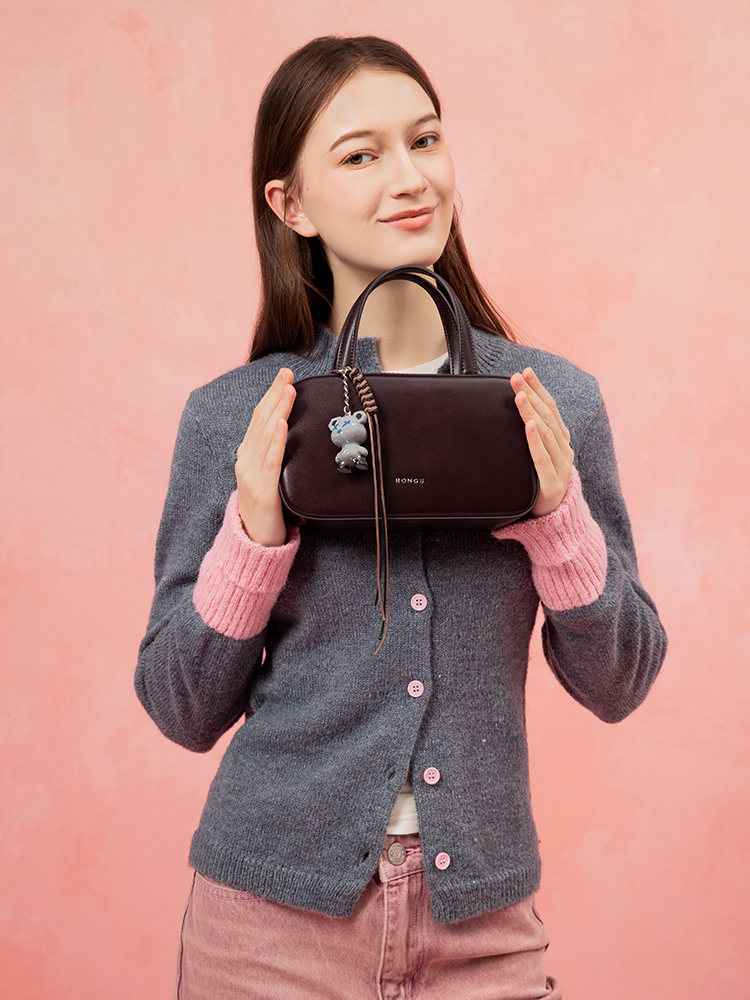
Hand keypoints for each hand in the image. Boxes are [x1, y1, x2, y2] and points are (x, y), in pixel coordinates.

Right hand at [235, 368, 295, 545]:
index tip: (283, 378)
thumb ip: (273, 455)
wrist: (255, 543)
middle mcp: (246, 462)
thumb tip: (288, 433)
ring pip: (265, 436)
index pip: (258, 419)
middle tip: (287, 374)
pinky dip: (276, 440)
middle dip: (274, 395)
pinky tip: (282, 424)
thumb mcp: (268, 476)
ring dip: (277, 410)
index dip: (270, 396)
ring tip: (287, 392)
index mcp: (247, 456)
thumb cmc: (268, 510)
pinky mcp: (263, 491)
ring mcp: (251, 476)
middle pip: (260, 421)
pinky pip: (270, 461)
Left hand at [510, 367, 573, 516]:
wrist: (557, 520)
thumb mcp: (538, 457)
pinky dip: (536, 441)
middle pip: (548, 416)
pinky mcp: (553, 484)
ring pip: (546, 433)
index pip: (551, 408)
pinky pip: (543, 459)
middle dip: (532, 394)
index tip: (526, 372)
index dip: (539, 389)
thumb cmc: (541, 485)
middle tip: (516, 378)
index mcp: (561, 441)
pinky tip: (529, 426)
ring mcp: (561, 466)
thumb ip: (530, 438)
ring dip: (532, 412)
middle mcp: (564, 450)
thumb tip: (508, 417)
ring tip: (520, 396)